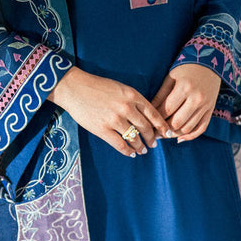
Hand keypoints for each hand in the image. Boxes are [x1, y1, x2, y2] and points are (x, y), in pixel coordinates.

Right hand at [48, 66, 170, 156]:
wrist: (74, 88)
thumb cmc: (97, 86)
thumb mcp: (120, 87)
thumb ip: (132, 100)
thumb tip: (144, 116)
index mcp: (132, 95)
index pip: (153, 114)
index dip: (161, 126)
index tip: (166, 133)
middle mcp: (126, 107)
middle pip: (146, 128)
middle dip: (151, 138)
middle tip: (154, 144)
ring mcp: (114, 119)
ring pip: (134, 138)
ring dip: (140, 146)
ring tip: (143, 150)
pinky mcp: (102, 129)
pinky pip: (120, 144)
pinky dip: (127, 151)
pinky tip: (131, 153)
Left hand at [151, 63, 220, 142]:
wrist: (210, 62)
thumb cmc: (186, 68)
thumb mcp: (171, 78)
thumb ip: (160, 95)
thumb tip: (149, 112)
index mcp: (184, 88)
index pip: (166, 110)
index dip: (155, 119)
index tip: (147, 124)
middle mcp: (196, 98)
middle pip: (177, 122)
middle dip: (163, 130)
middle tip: (153, 134)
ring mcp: (205, 106)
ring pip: (188, 128)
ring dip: (174, 134)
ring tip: (164, 135)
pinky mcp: (211, 110)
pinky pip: (201, 128)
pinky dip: (190, 136)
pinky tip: (179, 138)